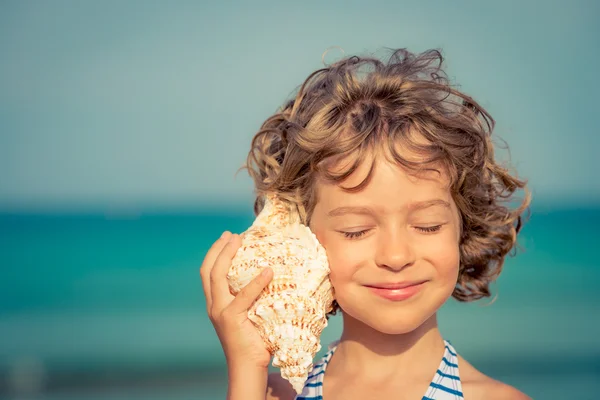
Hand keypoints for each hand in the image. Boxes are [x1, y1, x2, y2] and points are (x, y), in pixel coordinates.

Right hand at [200, 231, 273, 370]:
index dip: (215, 253)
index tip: (227, 238)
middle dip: (218, 249)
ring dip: (227, 255)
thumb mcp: (250, 314)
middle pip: (208, 270)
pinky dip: (256, 281)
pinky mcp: (231, 319)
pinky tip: (268, 271)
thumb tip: (272, 275)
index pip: (208, 273)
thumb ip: (253, 297)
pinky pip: (244, 296)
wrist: (248, 367)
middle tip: (231, 234)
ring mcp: (220, 312)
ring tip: (239, 240)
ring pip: (217, 276)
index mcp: (216, 304)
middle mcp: (214, 305)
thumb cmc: (255, 340)